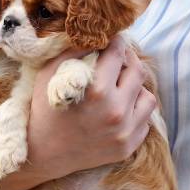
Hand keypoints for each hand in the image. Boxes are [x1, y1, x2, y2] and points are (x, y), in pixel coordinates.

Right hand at [27, 36, 155, 178]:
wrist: (41, 153)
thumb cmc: (43, 110)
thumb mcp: (49, 74)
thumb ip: (72, 51)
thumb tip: (95, 37)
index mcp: (97, 90)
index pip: (118, 53)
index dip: (115, 42)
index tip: (112, 41)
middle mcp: (116, 111)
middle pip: (138, 71)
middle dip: (128, 60)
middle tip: (118, 59)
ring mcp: (124, 132)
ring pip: (148, 96)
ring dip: (136, 87)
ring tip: (120, 87)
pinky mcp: (127, 147)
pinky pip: (145, 121)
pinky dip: (135, 111)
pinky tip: (119, 109)